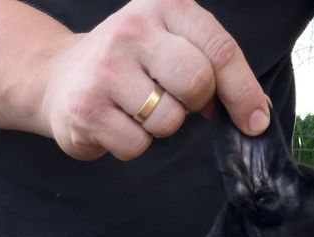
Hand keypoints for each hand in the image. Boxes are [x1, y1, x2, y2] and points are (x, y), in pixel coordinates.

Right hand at [38, 0, 270, 160]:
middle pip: (196, 82)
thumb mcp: (171, 43)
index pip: (220, 50)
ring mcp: (106, 68)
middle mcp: (133, 29)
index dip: (243, 91)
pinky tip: (117, 123)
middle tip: (174, 100)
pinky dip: (134, 145)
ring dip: (161, 126)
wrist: (59, 77)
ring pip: (168, 120)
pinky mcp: (87, 108)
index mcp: (164, 5)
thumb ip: (212, 66)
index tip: (254, 121)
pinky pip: (137, 146)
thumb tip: (254, 113)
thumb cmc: (129, 64)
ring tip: (137, 108)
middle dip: (195, 104)